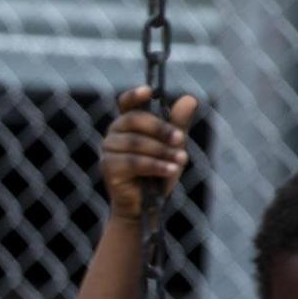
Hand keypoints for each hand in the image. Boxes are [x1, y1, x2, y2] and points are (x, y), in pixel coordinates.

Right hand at [99, 86, 199, 220]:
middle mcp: (114, 134)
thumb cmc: (158, 173)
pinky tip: (171, 170)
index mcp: (128, 124)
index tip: (149, 91)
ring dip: (162, 151)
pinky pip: (134, 162)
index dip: (134, 95)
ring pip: (136, 143)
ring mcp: (108, 150)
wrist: (146, 206)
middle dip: (160, 128)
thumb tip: (189, 98)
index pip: (126, 103)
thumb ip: (179, 124)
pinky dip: (156, 165)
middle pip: (133, 119)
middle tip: (181, 138)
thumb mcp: (174, 146)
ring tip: (181, 160)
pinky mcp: (108, 168)